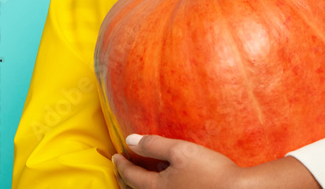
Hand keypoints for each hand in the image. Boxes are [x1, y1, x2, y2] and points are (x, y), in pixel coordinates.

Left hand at [112, 133, 321, 188]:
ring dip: (141, 182)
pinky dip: (157, 184)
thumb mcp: (181, 151)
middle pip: (136, 188)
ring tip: (141, 171)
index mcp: (155, 187)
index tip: (115, 154)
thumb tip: (130, 140)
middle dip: (127, 176)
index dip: (121, 163)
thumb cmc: (209, 171)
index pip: (130, 175)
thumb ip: (154, 145)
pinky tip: (168, 177)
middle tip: (122, 165)